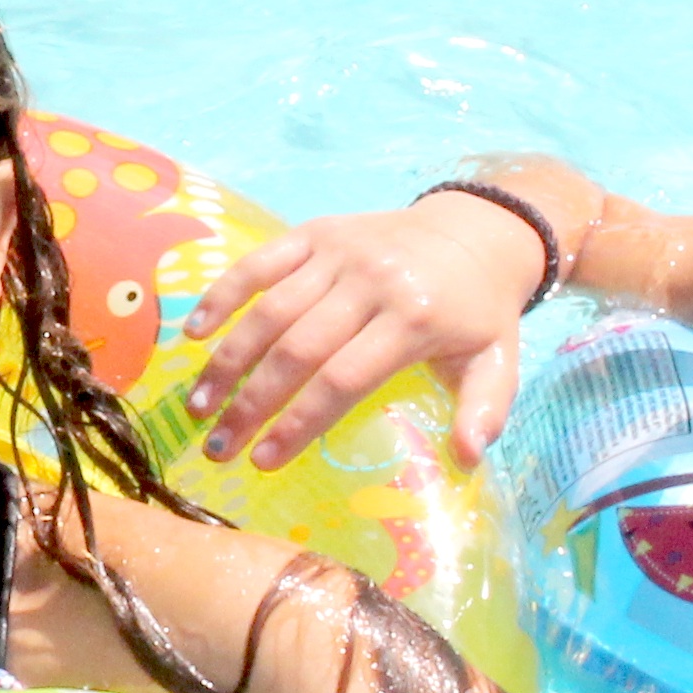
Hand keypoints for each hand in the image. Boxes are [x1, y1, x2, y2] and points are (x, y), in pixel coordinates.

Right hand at [183, 197, 547, 469]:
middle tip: (218, 447)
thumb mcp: (497, 361)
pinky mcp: (316, 232)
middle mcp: (371, 282)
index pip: (342, 379)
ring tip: (199, 406)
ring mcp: (339, 253)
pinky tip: (195, 333)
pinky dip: (224, 294)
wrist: (477, 230)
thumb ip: (485, 409)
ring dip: (228, 360)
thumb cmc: (478, 309)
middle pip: (297, 349)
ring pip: (271, 309)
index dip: (298, 422)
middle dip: (251, 403)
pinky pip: (260, 262)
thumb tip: (467, 458)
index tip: (263, 461)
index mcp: (413, 318)